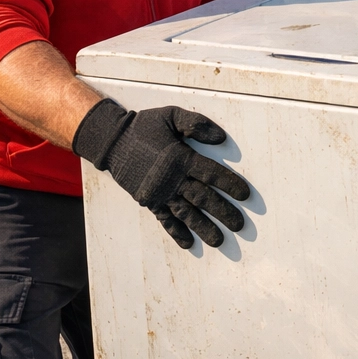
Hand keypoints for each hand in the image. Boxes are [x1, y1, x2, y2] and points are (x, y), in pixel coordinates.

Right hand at [73, 100, 249, 248]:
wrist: (111, 141)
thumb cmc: (144, 126)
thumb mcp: (171, 116)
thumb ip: (196, 124)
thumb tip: (220, 137)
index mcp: (181, 158)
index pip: (212, 173)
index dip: (230, 184)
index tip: (246, 196)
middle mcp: (173, 179)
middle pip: (203, 198)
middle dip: (223, 212)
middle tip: (240, 225)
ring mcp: (160, 192)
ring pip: (187, 214)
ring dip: (204, 228)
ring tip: (219, 241)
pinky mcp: (149, 201)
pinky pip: (165, 219)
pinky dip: (177, 232)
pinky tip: (188, 243)